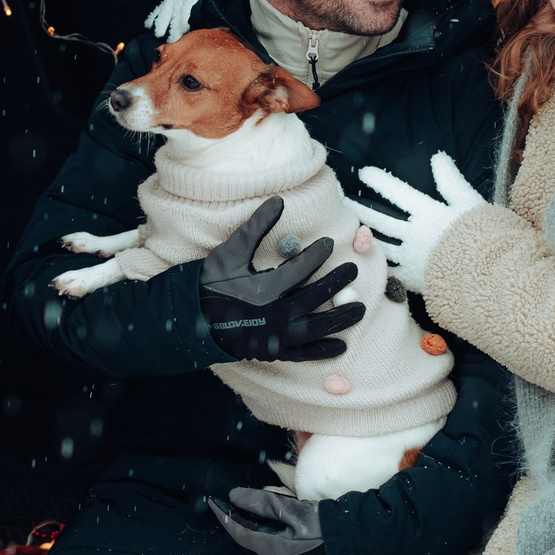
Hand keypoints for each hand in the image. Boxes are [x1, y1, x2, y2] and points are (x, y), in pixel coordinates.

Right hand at [195, 196, 364, 362]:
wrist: (192, 319)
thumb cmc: (211, 282)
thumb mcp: (231, 251)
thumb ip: (256, 227)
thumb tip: (279, 201)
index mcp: (264, 289)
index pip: (301, 268)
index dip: (319, 254)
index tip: (331, 242)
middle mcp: (274, 315)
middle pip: (315, 297)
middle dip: (337, 282)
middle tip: (353, 271)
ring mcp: (275, 336)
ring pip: (316, 328)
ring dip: (341, 318)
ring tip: (361, 308)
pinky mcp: (273, 352)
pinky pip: (304, 354)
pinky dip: (323, 350)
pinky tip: (342, 345)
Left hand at [208, 485, 325, 554]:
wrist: (352, 545)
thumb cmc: (324, 527)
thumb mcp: (291, 510)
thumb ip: (261, 503)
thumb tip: (234, 496)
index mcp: (269, 551)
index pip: (237, 531)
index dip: (223, 515)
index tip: (212, 501)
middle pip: (245, 537)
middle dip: (236, 519)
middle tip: (230, 500)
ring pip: (256, 541)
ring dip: (250, 524)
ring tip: (246, 506)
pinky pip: (268, 545)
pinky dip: (262, 531)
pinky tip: (266, 519)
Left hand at [348, 153, 489, 295]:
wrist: (486, 276)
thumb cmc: (482, 236)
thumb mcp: (470, 203)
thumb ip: (451, 181)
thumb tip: (438, 157)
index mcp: (428, 214)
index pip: (397, 193)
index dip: (379, 181)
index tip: (363, 173)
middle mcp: (413, 235)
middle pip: (380, 220)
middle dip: (360, 209)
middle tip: (345, 202)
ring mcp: (409, 259)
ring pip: (380, 244)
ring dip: (364, 235)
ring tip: (352, 230)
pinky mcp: (411, 279)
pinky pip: (388, 270)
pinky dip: (377, 264)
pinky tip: (367, 260)